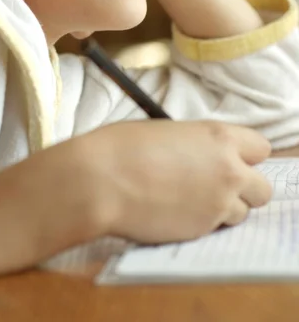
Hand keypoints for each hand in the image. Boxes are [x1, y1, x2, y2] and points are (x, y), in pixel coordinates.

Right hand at [77, 119, 271, 243]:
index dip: (245, 156)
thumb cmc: (122, 147)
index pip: (260, 148)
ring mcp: (217, 205)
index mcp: (219, 138)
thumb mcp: (167, 131)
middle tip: (216, 185)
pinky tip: (174, 212)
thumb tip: (201, 156)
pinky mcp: (201, 232)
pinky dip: (202, 223)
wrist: (100, 181)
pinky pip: (215, 229)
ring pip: (242, 213)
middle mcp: (228, 171)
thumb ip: (196, 145)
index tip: (230, 159)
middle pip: (262, 188)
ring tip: (189, 200)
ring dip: (223, 208)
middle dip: (244, 188)